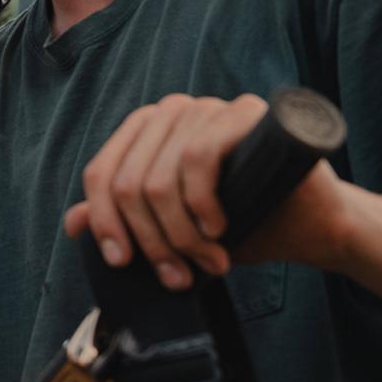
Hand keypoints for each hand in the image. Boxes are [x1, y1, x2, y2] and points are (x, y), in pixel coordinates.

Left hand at [63, 94, 349, 289]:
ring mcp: (207, 106)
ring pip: (161, 178)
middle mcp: (170, 112)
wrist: (309, 224)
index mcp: (144, 132)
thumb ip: (123, 218)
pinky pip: (199, 156)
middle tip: (178, 275)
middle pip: (129, 183)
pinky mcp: (244, 111)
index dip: (105, 223)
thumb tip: (72, 223)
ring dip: (180, 234)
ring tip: (208, 261)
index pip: (100, 174)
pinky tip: (218, 229)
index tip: (122, 262)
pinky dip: (202, 203)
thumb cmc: (239, 223)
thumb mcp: (172, 227)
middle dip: (152, 241)